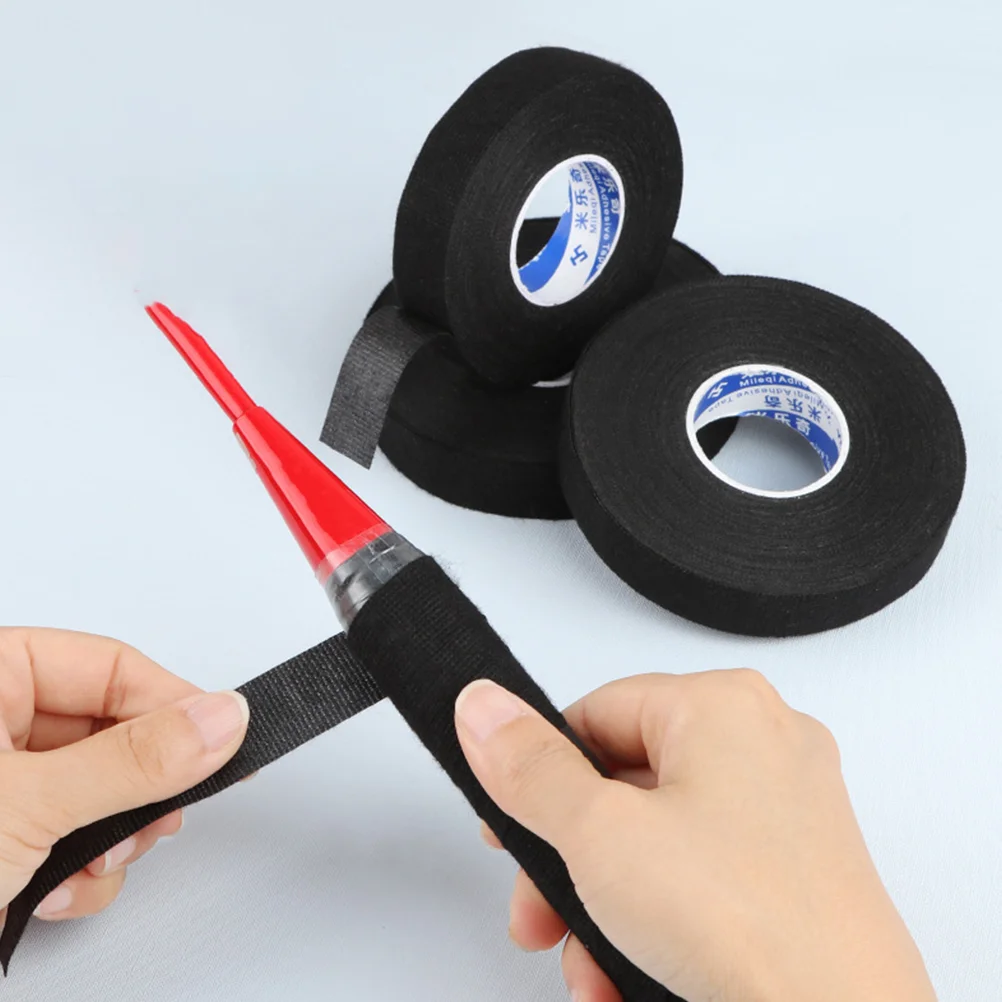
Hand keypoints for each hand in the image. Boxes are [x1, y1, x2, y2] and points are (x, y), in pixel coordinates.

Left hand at [0, 628, 247, 923]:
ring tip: (85, 867)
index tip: (224, 738)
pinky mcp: (9, 838)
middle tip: (155, 817)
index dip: (173, 704)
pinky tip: (49, 893)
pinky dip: (80, 875)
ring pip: (109, 790)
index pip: (113, 667)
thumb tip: (221, 719)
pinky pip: (80, 839)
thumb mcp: (25, 803)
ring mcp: (6, 784)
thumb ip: (131, 760)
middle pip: (119, 732)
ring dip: (112, 841)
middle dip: (140, 791)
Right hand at [455, 671, 936, 1001]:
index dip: (539, 776)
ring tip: (590, 967)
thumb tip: (483, 706)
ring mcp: (788, 810)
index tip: (509, 832)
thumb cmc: (749, 927)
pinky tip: (630, 978)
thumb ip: (529, 767)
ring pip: (658, 842)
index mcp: (723, 705)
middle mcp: (765, 743)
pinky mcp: (798, 870)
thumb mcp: (600, 835)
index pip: (593, 715)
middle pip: (623, 786)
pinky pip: (702, 879)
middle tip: (541, 915)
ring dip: (606, 909)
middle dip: (570, 865)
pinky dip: (659, 923)